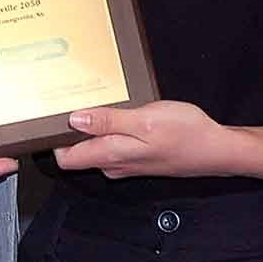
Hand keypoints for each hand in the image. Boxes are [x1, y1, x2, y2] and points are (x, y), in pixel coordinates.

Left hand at [52, 101, 234, 179]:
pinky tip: (113, 110)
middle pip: (77, 151)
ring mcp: (126, 161)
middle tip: (63, 97)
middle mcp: (114, 163)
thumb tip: (74, 121)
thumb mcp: (145, 121)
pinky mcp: (138, 154)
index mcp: (111, 155)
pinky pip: (112, 143)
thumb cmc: (186, 134)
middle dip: (66, 129)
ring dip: (88, 126)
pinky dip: (107, 127)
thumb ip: (108, 123)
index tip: (44, 116)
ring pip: (95, 146)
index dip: (51, 140)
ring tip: (86, 97)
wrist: (218, 149)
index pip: (66, 158)